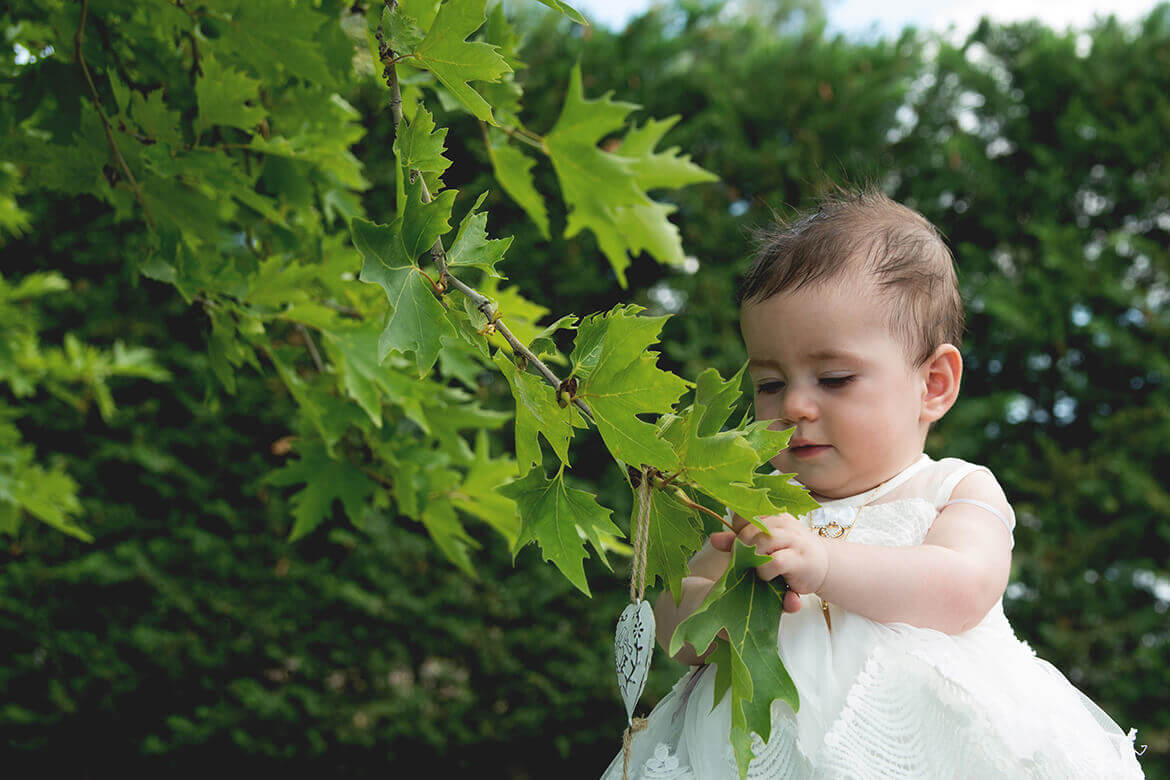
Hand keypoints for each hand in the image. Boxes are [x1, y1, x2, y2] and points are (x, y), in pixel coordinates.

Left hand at [711, 513, 829, 613]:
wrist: (823, 565)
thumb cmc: (788, 553)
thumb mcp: (762, 544)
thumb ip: (738, 541)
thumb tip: (713, 538)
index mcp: (772, 514)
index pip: (744, 513)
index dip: (737, 530)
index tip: (741, 544)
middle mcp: (783, 522)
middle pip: (750, 528)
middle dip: (741, 547)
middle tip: (744, 560)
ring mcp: (794, 539)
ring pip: (763, 541)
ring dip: (753, 558)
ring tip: (755, 568)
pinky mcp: (800, 560)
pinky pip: (775, 561)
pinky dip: (766, 571)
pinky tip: (768, 576)